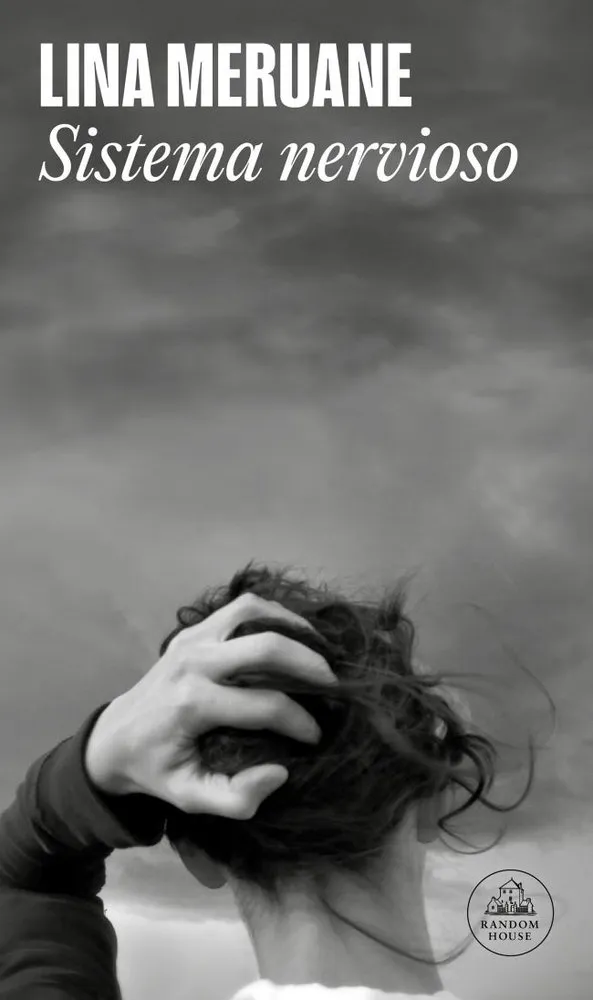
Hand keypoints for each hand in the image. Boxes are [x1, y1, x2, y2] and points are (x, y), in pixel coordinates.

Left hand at [85, 593, 335, 818]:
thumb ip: (236, 798)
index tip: (316, 738)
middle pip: (265, 647)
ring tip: (320, 651)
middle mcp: (193, 662)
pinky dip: (273, 614)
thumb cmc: (156, 769)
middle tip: (335, 686)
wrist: (113, 738)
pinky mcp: (192, 630)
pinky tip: (292, 635)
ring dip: (293, 627)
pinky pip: (240, 607)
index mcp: (192, 704)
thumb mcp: (190, 797)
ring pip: (253, 612)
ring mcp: (191, 638)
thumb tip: (280, 772)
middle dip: (310, 665)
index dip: (301, 723)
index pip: (266, 705)